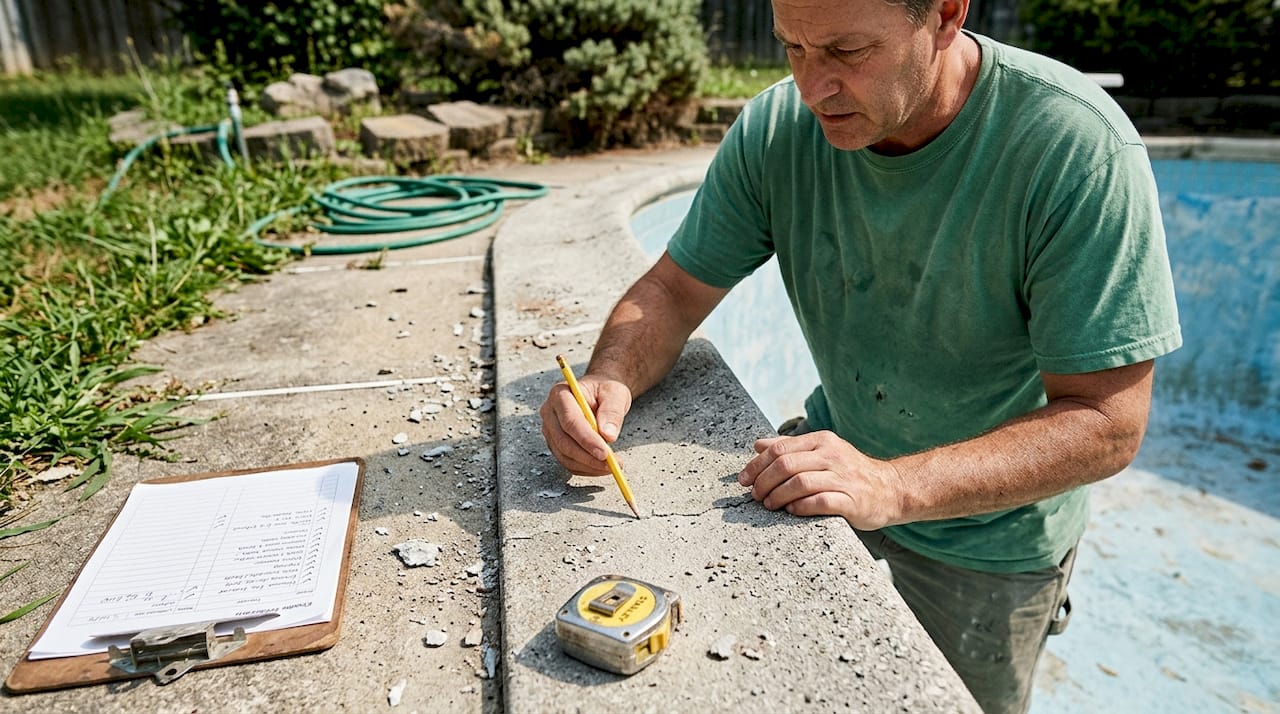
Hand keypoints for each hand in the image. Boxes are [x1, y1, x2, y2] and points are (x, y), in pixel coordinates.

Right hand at [539, 375, 632, 475]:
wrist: (599, 393)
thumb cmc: (605, 390)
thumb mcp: (615, 393)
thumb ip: (612, 412)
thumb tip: (608, 435)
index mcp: (560, 394)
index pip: (570, 421)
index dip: (586, 439)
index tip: (605, 453)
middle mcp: (549, 412)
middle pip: (563, 441)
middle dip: (588, 457)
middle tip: (612, 465)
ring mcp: (550, 430)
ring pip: (564, 455)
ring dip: (588, 465)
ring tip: (612, 466)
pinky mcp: (555, 443)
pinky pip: (567, 462)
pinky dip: (585, 468)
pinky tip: (601, 467)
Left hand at [738, 431, 903, 529]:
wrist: (891, 489)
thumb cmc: (850, 473)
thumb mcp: (822, 453)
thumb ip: (790, 448)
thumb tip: (758, 445)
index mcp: (821, 441)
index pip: (780, 449)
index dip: (757, 465)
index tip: (743, 479)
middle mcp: (832, 456)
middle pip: (786, 465)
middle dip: (763, 481)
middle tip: (754, 495)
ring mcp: (843, 477)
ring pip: (799, 483)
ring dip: (777, 496)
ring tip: (768, 505)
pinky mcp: (852, 500)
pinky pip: (820, 501)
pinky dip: (800, 506)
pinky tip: (791, 511)